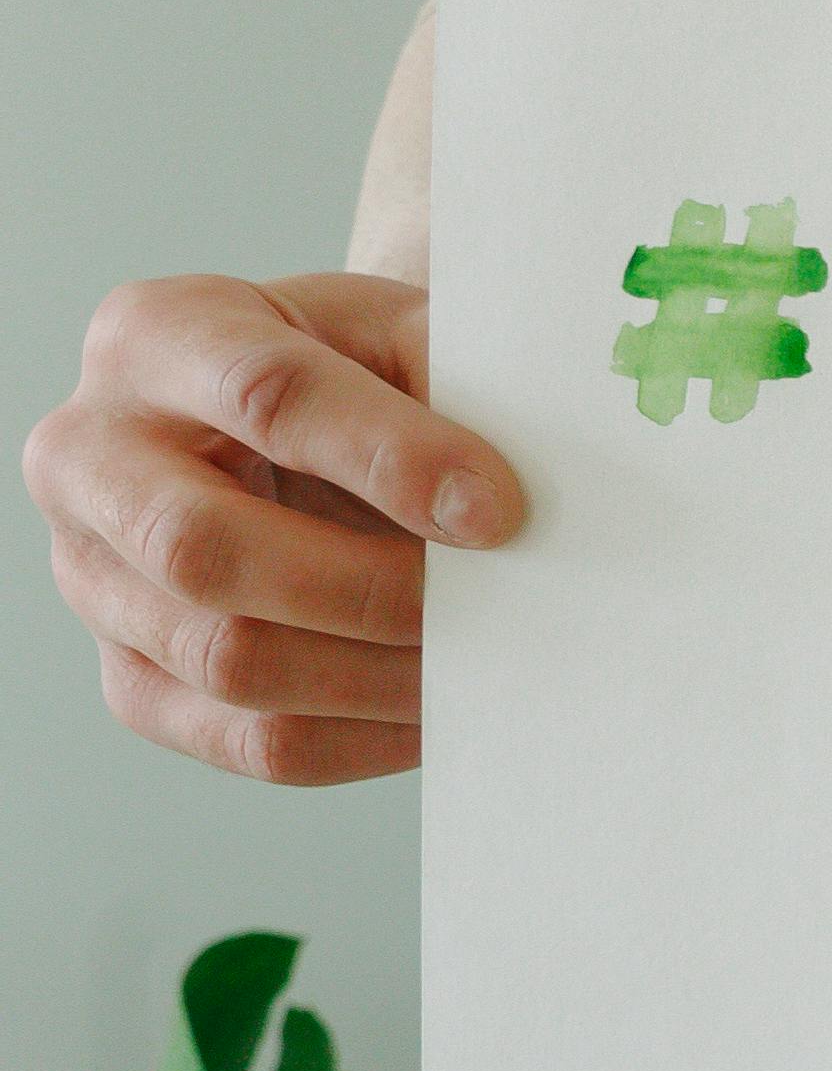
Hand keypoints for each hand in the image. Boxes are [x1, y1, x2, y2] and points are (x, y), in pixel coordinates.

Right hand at [30, 272, 518, 783]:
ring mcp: (91, 578)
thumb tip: (504, 504)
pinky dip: (366, 734)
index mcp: (156, 336)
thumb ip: (447, 381)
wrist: (297, 429)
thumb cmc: (354, 370)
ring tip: (488, 653)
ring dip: (381, 672)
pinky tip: (443, 704)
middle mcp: (87, 456)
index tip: (498, 509)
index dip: (392, 458)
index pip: (267, 394)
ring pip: (228, 659)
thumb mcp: (395, 331)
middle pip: (202, 548)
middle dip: (369, 586)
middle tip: (495, 597)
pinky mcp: (132, 679)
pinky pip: (249, 739)